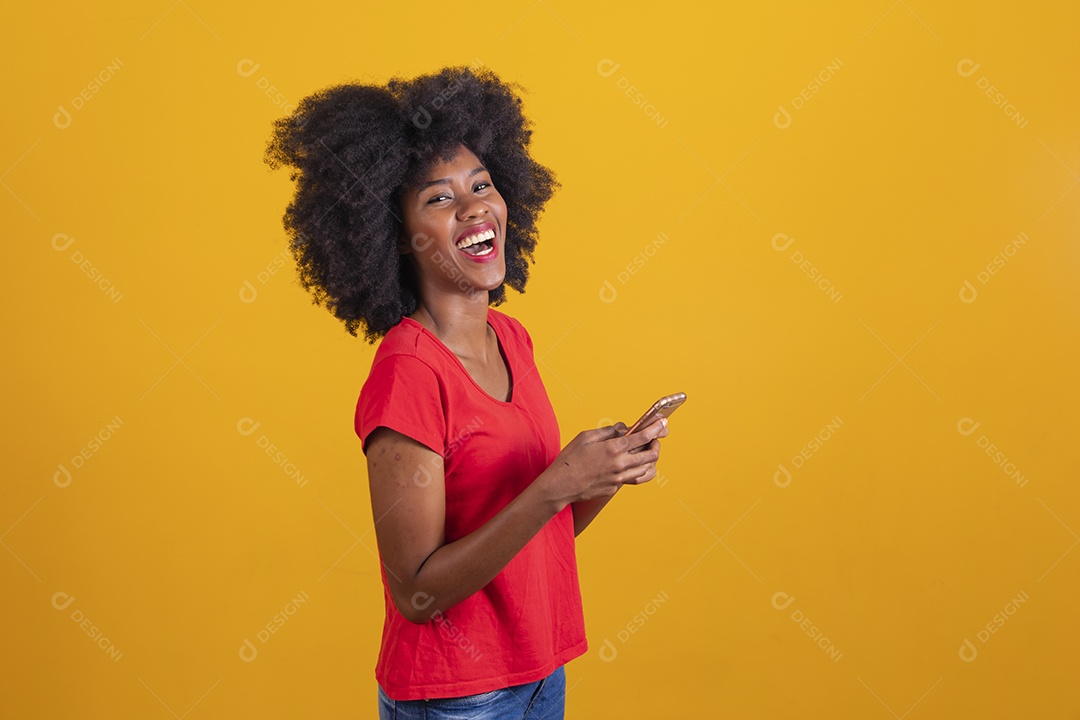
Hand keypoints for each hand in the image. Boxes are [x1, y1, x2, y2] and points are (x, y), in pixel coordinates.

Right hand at [539, 416, 668, 507]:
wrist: (561, 485)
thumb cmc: (569, 459)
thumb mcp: (585, 437)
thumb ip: (607, 431)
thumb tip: (622, 428)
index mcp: (613, 448)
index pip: (642, 437)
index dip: (656, 429)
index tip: (663, 423)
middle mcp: (619, 464)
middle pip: (651, 455)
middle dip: (657, 445)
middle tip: (655, 439)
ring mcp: (618, 479)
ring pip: (646, 470)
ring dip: (650, 460)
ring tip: (647, 453)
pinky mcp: (614, 488)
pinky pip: (633, 479)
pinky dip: (638, 471)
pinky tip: (635, 466)